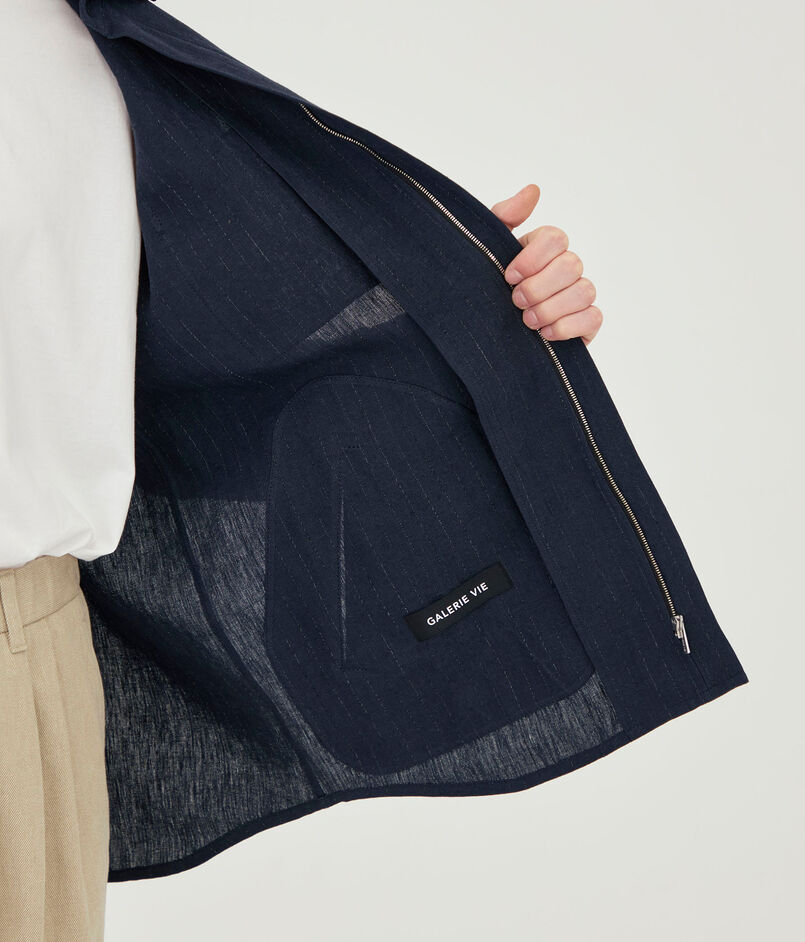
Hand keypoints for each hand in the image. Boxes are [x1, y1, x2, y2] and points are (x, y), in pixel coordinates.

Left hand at [490, 184, 602, 344]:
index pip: (555, 238)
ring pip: (584, 290)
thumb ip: (504, 218)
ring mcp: (579, 294)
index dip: (533, 258)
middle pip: (571, 264)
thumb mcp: (487, 251)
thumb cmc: (488, 290)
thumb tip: (533, 190)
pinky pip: (593, 317)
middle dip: (540, 287)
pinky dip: (567, 326)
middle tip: (516, 301)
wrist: (487, 339)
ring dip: (551, 308)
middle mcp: (566, 268)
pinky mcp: (587, 322)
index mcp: (543, 249)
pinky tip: (545, 333)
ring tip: (526, 321)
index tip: (509, 276)